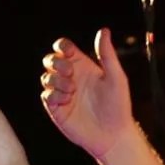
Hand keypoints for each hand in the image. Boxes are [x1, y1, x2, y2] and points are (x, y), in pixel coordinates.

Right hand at [41, 28, 136, 160]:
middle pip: (49, 60)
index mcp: (82, 66)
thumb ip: (107, 54)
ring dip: (56, 80)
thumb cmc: (118, 105)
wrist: (113, 134)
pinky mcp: (56, 109)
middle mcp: (70, 78)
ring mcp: (61, 93)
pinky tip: (67, 100)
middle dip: (55, 62)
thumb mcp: (116, 77)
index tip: (69, 52)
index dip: (61, 46)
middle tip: (70, 72)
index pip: (63, 48)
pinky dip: (54, 95)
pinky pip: (46, 96)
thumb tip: (104, 30)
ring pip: (45, 77)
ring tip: (72, 91)